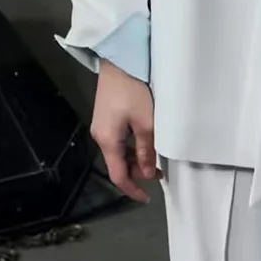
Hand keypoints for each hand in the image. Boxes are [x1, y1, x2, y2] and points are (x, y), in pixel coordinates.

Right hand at [90, 60, 157, 202]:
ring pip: (119, 152)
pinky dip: (132, 146)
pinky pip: (119, 140)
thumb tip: (149, 173)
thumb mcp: (146, 122)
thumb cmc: (133, 91)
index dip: (132, 189)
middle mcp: (100, 136)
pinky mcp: (106, 117)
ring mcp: (102, 126)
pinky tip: (146, 141)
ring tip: (157, 158)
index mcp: (108, 141)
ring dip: (136, 158)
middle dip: (138, 172)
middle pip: (118, 164)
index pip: (118, 175)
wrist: (118, 62)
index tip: (146, 198)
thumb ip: (147, 149)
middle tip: (160, 171)